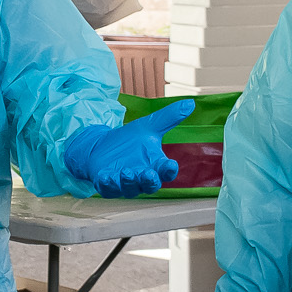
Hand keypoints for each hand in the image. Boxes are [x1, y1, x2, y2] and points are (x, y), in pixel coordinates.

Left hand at [63, 100, 191, 197]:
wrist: (101, 146)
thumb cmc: (129, 140)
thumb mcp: (148, 126)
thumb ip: (169, 117)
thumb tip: (191, 103)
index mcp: (155, 165)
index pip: (166, 171)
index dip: (169, 170)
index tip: (170, 165)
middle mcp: (142, 177)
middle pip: (150, 185)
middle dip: (150, 181)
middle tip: (149, 174)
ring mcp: (124, 183)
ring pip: (130, 189)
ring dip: (129, 182)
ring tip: (126, 172)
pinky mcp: (107, 185)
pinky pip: (108, 189)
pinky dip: (107, 184)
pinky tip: (105, 177)